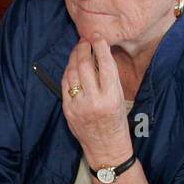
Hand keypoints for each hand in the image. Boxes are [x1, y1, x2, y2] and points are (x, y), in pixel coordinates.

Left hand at [61, 34, 131, 170]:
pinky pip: (65, 85)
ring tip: (79, 49)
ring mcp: (79, 106)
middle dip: (84, 48)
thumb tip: (100, 53)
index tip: (97, 37)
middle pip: (85, 66)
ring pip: (72, 73)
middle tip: (85, 40)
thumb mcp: (119, 98)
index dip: (100, 46)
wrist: (106, 147)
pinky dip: (68, 71)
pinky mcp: (68, 110)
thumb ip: (110, 78)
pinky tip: (72, 64)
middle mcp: (94, 101)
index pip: (105, 64)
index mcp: (111, 97)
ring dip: (74, 57)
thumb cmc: (116, 121)